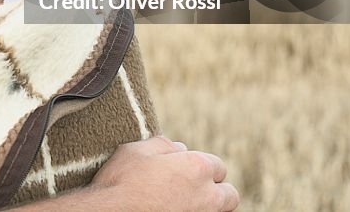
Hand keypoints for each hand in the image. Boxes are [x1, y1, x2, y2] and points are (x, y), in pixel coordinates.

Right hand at [88, 136, 239, 211]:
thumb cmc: (120, 182)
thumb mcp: (136, 150)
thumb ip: (163, 145)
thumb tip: (177, 148)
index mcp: (197, 168)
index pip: (217, 166)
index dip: (201, 167)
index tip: (186, 171)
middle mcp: (207, 196)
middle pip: (229, 194)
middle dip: (215, 190)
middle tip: (192, 191)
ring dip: (209, 207)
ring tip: (185, 204)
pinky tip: (175, 210)